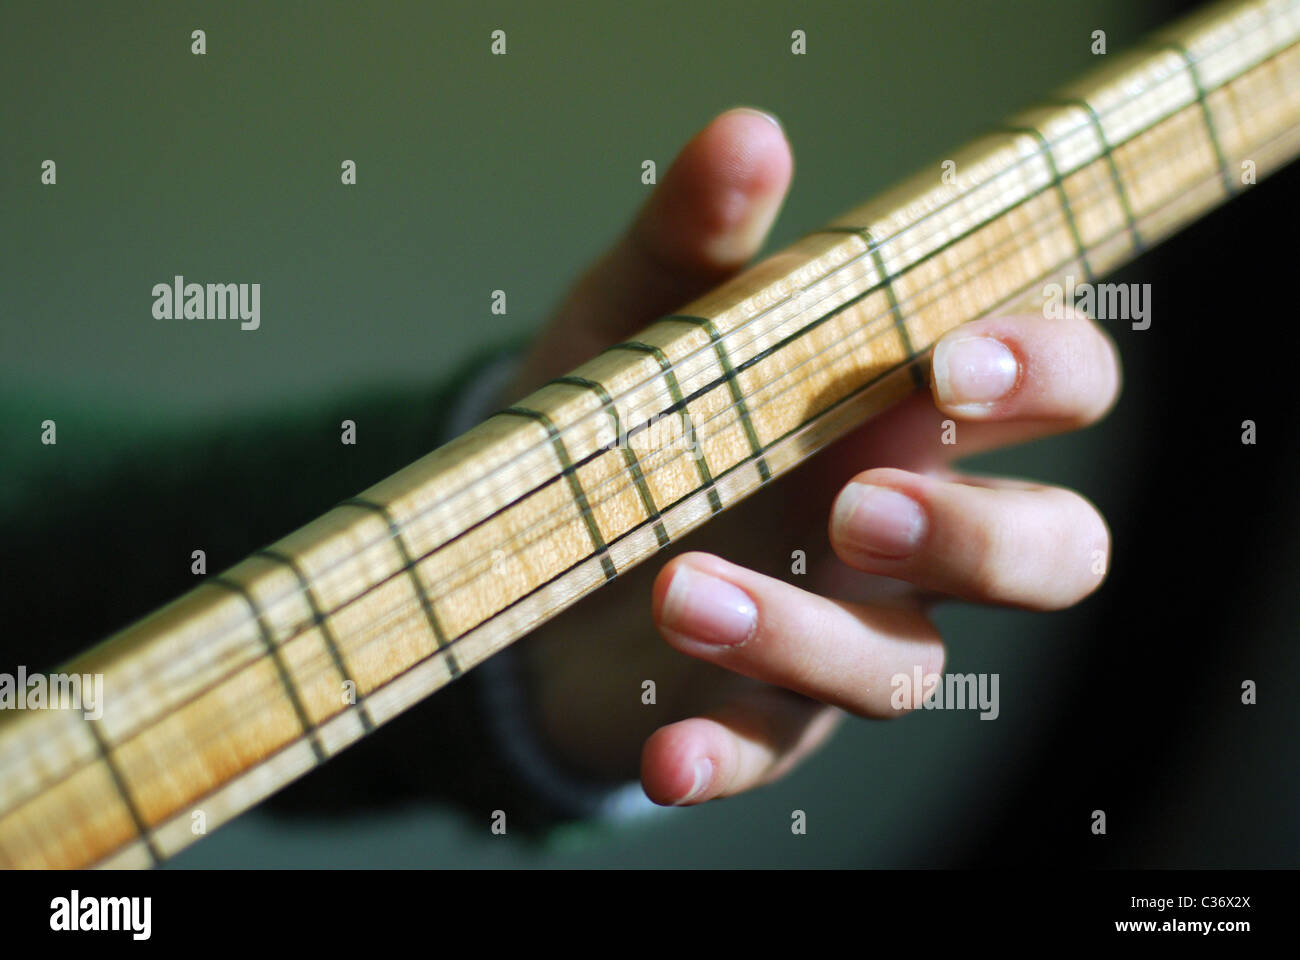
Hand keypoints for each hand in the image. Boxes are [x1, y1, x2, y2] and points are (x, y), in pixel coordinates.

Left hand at [504, 107, 1118, 805]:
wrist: (527, 534)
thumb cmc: (628, 410)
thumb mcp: (645, 312)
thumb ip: (696, 236)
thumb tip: (747, 136)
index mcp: (909, 409)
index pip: (1057, 384)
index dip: (1044, 371)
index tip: (952, 357)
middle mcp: (904, 529)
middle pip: (1051, 551)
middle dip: (984, 536)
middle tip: (858, 505)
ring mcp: (840, 629)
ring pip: (908, 668)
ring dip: (808, 637)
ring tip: (682, 591)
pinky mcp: (760, 713)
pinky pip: (774, 751)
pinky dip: (726, 755)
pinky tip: (664, 753)